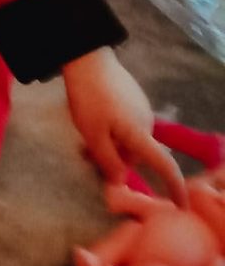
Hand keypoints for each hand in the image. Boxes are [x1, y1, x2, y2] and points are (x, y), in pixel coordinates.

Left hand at [63, 47, 186, 206]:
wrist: (87, 59)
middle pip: (137, 155)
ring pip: (128, 140)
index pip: (165, 165)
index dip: (174, 187)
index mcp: (140, 134)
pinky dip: (111, 132)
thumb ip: (108, 161)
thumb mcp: (93, 134)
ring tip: (83, 140)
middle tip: (87, 158)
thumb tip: (121, 182)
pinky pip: (125, 126)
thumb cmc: (89, 98)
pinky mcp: (132, 100)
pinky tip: (91, 123)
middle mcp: (147, 123)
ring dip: (110, 146)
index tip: (182, 205)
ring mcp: (140, 110)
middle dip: (116, 161)